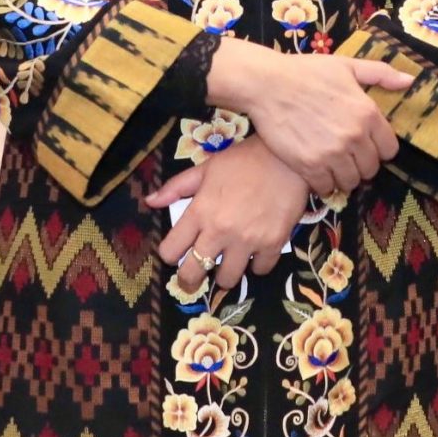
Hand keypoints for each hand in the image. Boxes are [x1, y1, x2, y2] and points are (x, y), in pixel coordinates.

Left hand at [147, 139, 311, 291]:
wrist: (287, 157)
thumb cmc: (243, 160)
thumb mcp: (206, 168)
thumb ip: (176, 187)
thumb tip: (150, 201)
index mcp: (199, 212)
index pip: (170, 251)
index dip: (170, 254)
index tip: (177, 252)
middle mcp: (220, 231)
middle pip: (194, 273)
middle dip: (190, 279)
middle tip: (194, 279)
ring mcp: (247, 240)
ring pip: (228, 278)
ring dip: (226, 274)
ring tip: (229, 264)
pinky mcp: (273, 243)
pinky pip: (261, 270)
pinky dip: (258, 265)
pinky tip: (256, 254)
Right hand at [207, 39, 407, 196]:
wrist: (267, 84)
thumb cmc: (307, 72)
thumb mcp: (347, 66)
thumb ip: (381, 74)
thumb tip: (410, 81)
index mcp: (369, 113)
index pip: (389, 150)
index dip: (377, 149)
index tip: (364, 145)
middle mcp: (355, 136)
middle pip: (371, 169)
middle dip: (361, 164)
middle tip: (345, 156)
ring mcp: (332, 153)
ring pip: (350, 182)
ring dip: (343, 176)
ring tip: (331, 165)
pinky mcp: (309, 166)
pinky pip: (326, 188)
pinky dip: (323, 184)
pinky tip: (316, 171)